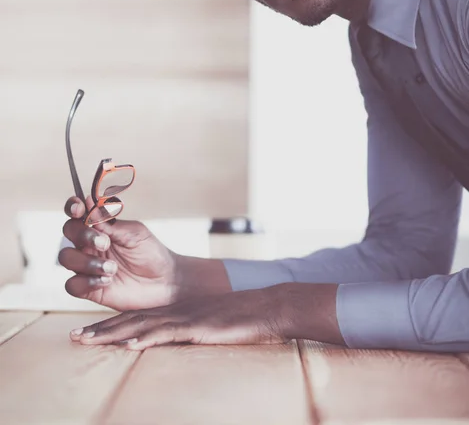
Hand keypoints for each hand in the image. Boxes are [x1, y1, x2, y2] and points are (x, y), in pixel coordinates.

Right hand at [59, 196, 178, 310]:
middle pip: (68, 231)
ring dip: (87, 261)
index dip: (73, 207)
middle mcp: (89, 244)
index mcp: (100, 227)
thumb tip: (89, 202)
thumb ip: (109, 223)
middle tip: (105, 243)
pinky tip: (107, 281)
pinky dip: (86, 282)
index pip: (77, 212)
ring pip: (66, 257)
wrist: (164, 281)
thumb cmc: (150, 252)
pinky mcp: (89, 288)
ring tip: (112, 268)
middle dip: (82, 234)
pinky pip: (72, 285)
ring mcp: (87, 266)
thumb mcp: (134, 233)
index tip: (80, 208)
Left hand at [70, 285, 289, 348]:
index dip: (109, 327)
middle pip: (131, 320)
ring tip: (88, 339)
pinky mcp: (198, 325)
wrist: (265, 306)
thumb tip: (171, 345)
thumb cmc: (239, 320)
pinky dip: (145, 336)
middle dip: (101, 330)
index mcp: (175, 312)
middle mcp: (175, 312)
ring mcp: (185, 317)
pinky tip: (129, 341)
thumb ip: (188, 333)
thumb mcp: (208, 326)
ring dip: (112, 332)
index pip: (136, 320)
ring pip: (141, 325)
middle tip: (74, 338)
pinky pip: (167, 332)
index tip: (87, 334)